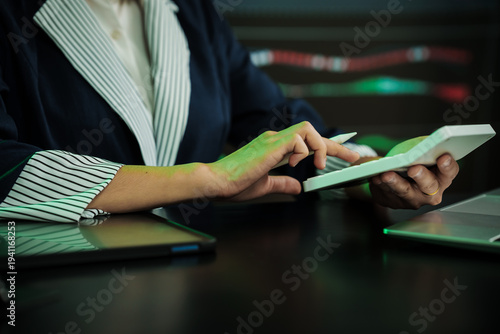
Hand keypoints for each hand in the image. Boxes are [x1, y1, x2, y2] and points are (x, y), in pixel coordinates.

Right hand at [209, 121, 359, 200]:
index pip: (304, 142)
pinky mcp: (272, 144)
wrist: (217, 182)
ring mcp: (273, 140)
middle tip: (352, 156)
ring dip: (318, 146)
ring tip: (318, 164)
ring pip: (308, 129)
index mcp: (273, 147)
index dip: (325, 145)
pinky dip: (303, 152)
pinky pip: (299, 140)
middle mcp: (274, 139)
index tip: (342, 150)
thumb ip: (282, 184)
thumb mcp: (265, 186)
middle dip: (334, 144)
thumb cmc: (234, 184)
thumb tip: (298, 187)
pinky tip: (294, 165)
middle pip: (311, 131)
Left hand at [369, 154, 458, 208]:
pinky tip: (376, 178)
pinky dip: (380, 185)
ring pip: (404, 192)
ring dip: (395, 183)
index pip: (449, 173)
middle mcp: (430, 193)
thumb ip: (424, 150)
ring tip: (386, 174)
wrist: (394, 176)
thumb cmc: (412, 162)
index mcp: (442, 178)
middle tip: (413, 169)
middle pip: (429, 187)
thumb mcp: (421, 154)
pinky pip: (387, 194)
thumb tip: (422, 143)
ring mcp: (412, 200)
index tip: (444, 157)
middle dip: (421, 177)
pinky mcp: (395, 202)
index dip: (448, 166)